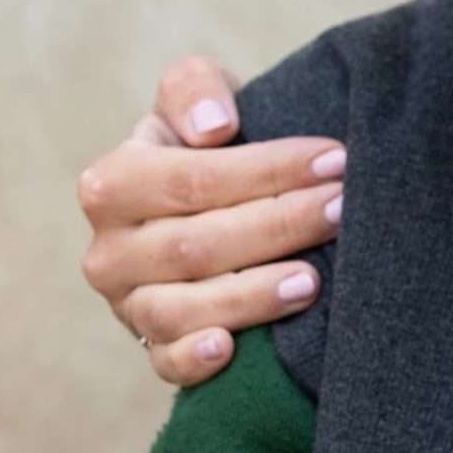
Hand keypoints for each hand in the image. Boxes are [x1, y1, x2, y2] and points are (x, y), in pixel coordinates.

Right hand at [76, 55, 344, 386]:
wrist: (208, 202)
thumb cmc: (211, 143)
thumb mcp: (197, 99)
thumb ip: (194, 89)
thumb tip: (212, 126)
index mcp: (112, 184)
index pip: (193, 180)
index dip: (269, 170)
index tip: (336, 158)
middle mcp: (109, 251)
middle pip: (196, 246)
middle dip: (280, 226)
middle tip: (343, 208)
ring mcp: (128, 304)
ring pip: (181, 309)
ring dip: (253, 296)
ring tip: (315, 278)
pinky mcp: (152, 346)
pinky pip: (166, 363)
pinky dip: (196, 359)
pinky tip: (233, 347)